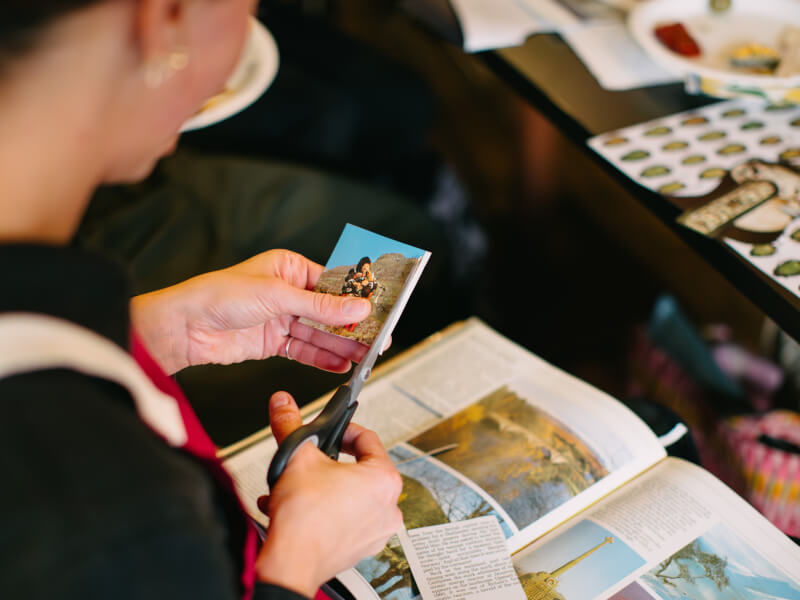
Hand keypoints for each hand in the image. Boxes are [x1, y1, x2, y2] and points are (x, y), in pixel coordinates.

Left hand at [130, 250, 373, 373]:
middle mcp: (287, 292)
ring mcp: (281, 318)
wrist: (184, 327)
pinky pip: (304, 350)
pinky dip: (322, 359)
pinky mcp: (273, 342)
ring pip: (319, 334)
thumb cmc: (219, 296)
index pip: (332, 284)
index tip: (378, 311)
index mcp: (289, 268)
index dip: (356, 299)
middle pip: (329, 311)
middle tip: (378, 339)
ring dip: (341, 346)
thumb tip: (357, 307)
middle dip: (353, 326)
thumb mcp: (277, 296)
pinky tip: (341, 364)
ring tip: (365, 356)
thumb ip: (321, 306)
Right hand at [255, 392, 402, 596]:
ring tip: (300, 486)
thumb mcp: (296, 456)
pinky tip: (299, 508)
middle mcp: (388, 506)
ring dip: (324, 487)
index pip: (368, 439)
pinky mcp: (361, 547)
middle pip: (360, 469)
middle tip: (312, 460)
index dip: (344, 430)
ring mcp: (376, 530)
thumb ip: (290, 423)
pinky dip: (324, 511)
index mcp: (384, 479)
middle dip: (331, 463)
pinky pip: (345, 519)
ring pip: (350, 496)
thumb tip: (284, 404)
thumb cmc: (303, 517)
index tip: (330, 432)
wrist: (291, 562)